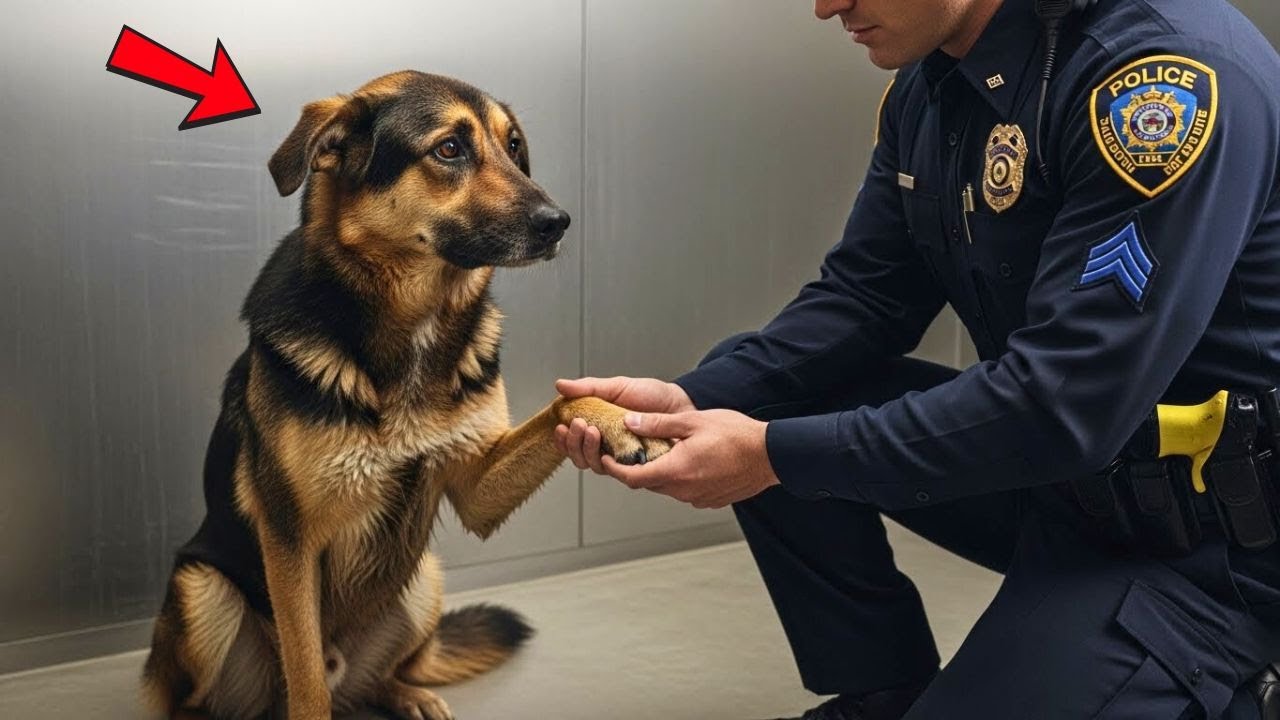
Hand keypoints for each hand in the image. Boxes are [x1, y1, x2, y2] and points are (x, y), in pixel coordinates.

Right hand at [554, 376, 693, 473]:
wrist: (681, 403)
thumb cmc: (652, 396)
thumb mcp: (618, 386)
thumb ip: (589, 388)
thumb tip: (560, 386)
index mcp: (598, 427)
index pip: (572, 441)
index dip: (563, 439)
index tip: (561, 426)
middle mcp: (608, 446)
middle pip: (580, 457)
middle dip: (574, 443)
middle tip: (580, 425)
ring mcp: (623, 457)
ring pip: (595, 466)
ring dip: (588, 450)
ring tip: (594, 431)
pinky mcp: (638, 467)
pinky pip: (620, 473)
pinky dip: (610, 464)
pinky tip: (609, 451)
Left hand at [602, 409, 780, 508]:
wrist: (771, 455)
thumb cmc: (736, 435)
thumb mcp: (693, 421)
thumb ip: (658, 423)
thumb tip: (629, 422)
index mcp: (675, 470)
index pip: (632, 478)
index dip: (614, 469)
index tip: (605, 459)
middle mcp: (684, 490)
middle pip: (648, 483)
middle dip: (637, 468)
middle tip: (632, 449)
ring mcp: (697, 498)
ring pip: (667, 487)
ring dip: (660, 472)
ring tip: (663, 450)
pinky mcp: (710, 500)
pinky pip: (685, 491)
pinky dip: (679, 478)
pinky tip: (689, 460)